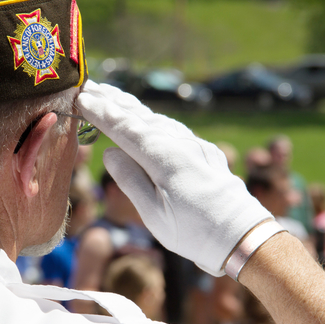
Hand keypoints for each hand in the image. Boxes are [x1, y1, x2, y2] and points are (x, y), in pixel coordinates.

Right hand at [77, 81, 271, 275]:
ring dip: (132, 107)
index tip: (81, 97)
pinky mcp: (205, 152)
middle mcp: (180, 144)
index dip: (101, 113)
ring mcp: (195, 145)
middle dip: (113, 101)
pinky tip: (146, 119)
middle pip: (140, 116)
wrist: (243, 237)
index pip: (124, 128)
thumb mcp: (154, 214)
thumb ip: (130, 180)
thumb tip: (110, 153)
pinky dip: (153, 119)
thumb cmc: (195, 233)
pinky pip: (172, 128)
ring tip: (110, 96)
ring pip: (157, 119)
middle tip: (88, 85)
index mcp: (164, 158)